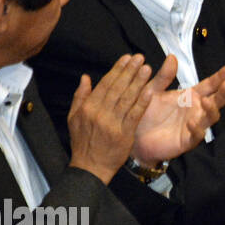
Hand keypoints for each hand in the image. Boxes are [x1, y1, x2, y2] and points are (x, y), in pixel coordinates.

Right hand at [67, 54, 154, 181]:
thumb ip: (80, 96)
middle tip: (140, 58)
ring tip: (147, 68)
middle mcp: (99, 113)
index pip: (105, 84)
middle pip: (117, 88)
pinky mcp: (124, 133)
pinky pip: (134, 114)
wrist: (90, 167)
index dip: (117, 70)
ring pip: (127, 98)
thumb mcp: (73, 118)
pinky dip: (142, 102)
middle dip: (129, 71)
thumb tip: (86, 77)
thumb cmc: (82, 141)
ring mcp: (112, 123)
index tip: (127, 58)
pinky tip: (150, 90)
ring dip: (138, 82)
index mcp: (87, 108)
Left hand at [132, 57, 224, 162]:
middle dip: (223, 92)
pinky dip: (197, 129)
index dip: (221, 76)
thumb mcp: (152, 91)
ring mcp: (194, 125)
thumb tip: (172, 57)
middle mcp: (196, 110)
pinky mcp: (187, 140)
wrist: (132, 136)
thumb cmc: (144, 112)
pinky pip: (197, 135)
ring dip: (212, 109)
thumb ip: (163, 76)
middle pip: (217, 100)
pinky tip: (192, 123)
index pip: (210, 84)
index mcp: (190, 96)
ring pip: (212, 117)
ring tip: (207, 101)